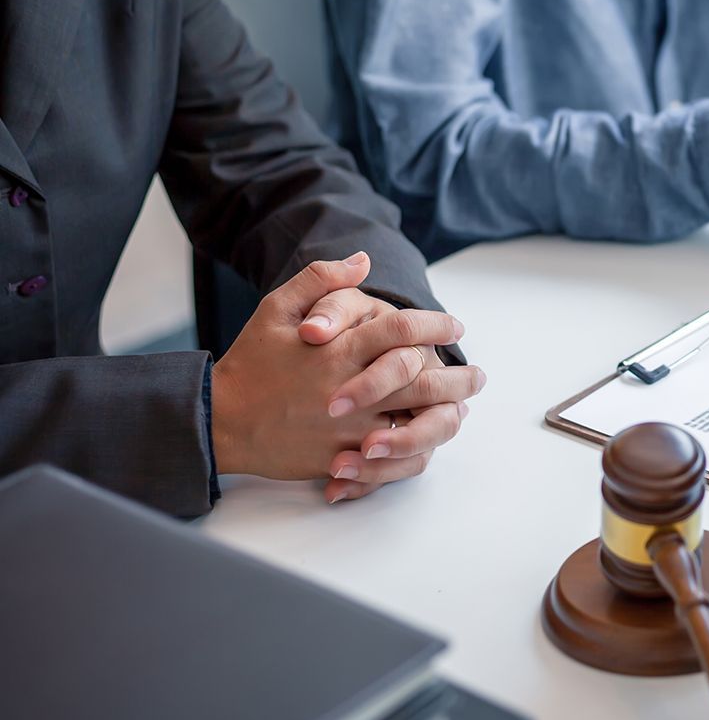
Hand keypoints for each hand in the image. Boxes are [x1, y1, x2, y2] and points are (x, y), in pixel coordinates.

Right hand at [211, 253, 479, 502]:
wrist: (219, 420)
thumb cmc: (252, 363)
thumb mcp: (276, 309)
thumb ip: (320, 280)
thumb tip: (363, 260)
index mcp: (338, 350)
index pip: (402, 331)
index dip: (436, 325)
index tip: (454, 326)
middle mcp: (349, 389)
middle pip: (422, 380)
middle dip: (457, 376)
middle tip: (477, 375)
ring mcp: (347, 428)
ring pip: (414, 422)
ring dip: (448, 413)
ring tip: (464, 407)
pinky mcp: (341, 458)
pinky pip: (392, 459)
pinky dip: (419, 449)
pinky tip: (432, 437)